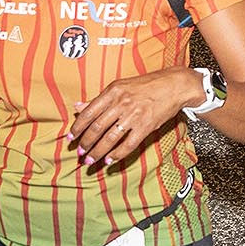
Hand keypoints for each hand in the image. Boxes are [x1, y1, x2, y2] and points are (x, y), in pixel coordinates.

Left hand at [65, 68, 198, 166]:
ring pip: (110, 139)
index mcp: (113, 91)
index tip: (71, 138)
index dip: (78, 128)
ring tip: (90, 160)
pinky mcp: (146, 126)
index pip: (89, 113)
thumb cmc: (146, 85)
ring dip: (98, 152)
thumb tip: (77, 107)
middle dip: (86, 143)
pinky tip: (109, 160)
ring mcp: (134, 115)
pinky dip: (117, 155)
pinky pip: (128, 145)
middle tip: (80, 152)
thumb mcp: (120, 86)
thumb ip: (99, 99)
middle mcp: (122, 103)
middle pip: (97, 128)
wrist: (173, 85)